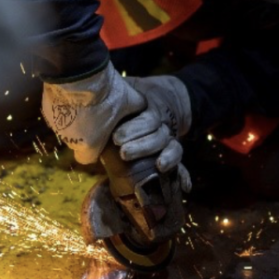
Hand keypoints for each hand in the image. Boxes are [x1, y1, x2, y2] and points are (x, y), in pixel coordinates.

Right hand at [41, 63, 144, 164]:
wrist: (78, 71)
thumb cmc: (106, 92)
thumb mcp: (130, 101)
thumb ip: (137, 110)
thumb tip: (145, 108)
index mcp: (90, 145)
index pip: (88, 159)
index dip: (95, 149)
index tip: (101, 136)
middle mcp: (69, 140)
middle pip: (76, 142)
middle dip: (84, 132)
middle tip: (95, 115)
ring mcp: (56, 125)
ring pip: (65, 128)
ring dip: (73, 119)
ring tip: (84, 101)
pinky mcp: (47, 110)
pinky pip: (56, 113)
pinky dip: (63, 107)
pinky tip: (73, 93)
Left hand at [114, 75, 192, 191]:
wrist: (162, 96)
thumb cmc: (135, 97)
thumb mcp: (127, 90)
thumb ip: (115, 95)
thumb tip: (93, 99)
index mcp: (151, 109)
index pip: (148, 119)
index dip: (135, 129)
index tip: (117, 138)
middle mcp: (162, 125)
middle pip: (158, 136)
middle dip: (142, 146)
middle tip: (124, 153)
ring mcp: (168, 139)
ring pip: (172, 147)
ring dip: (167, 158)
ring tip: (159, 166)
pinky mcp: (171, 151)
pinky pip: (180, 163)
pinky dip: (184, 175)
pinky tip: (185, 188)